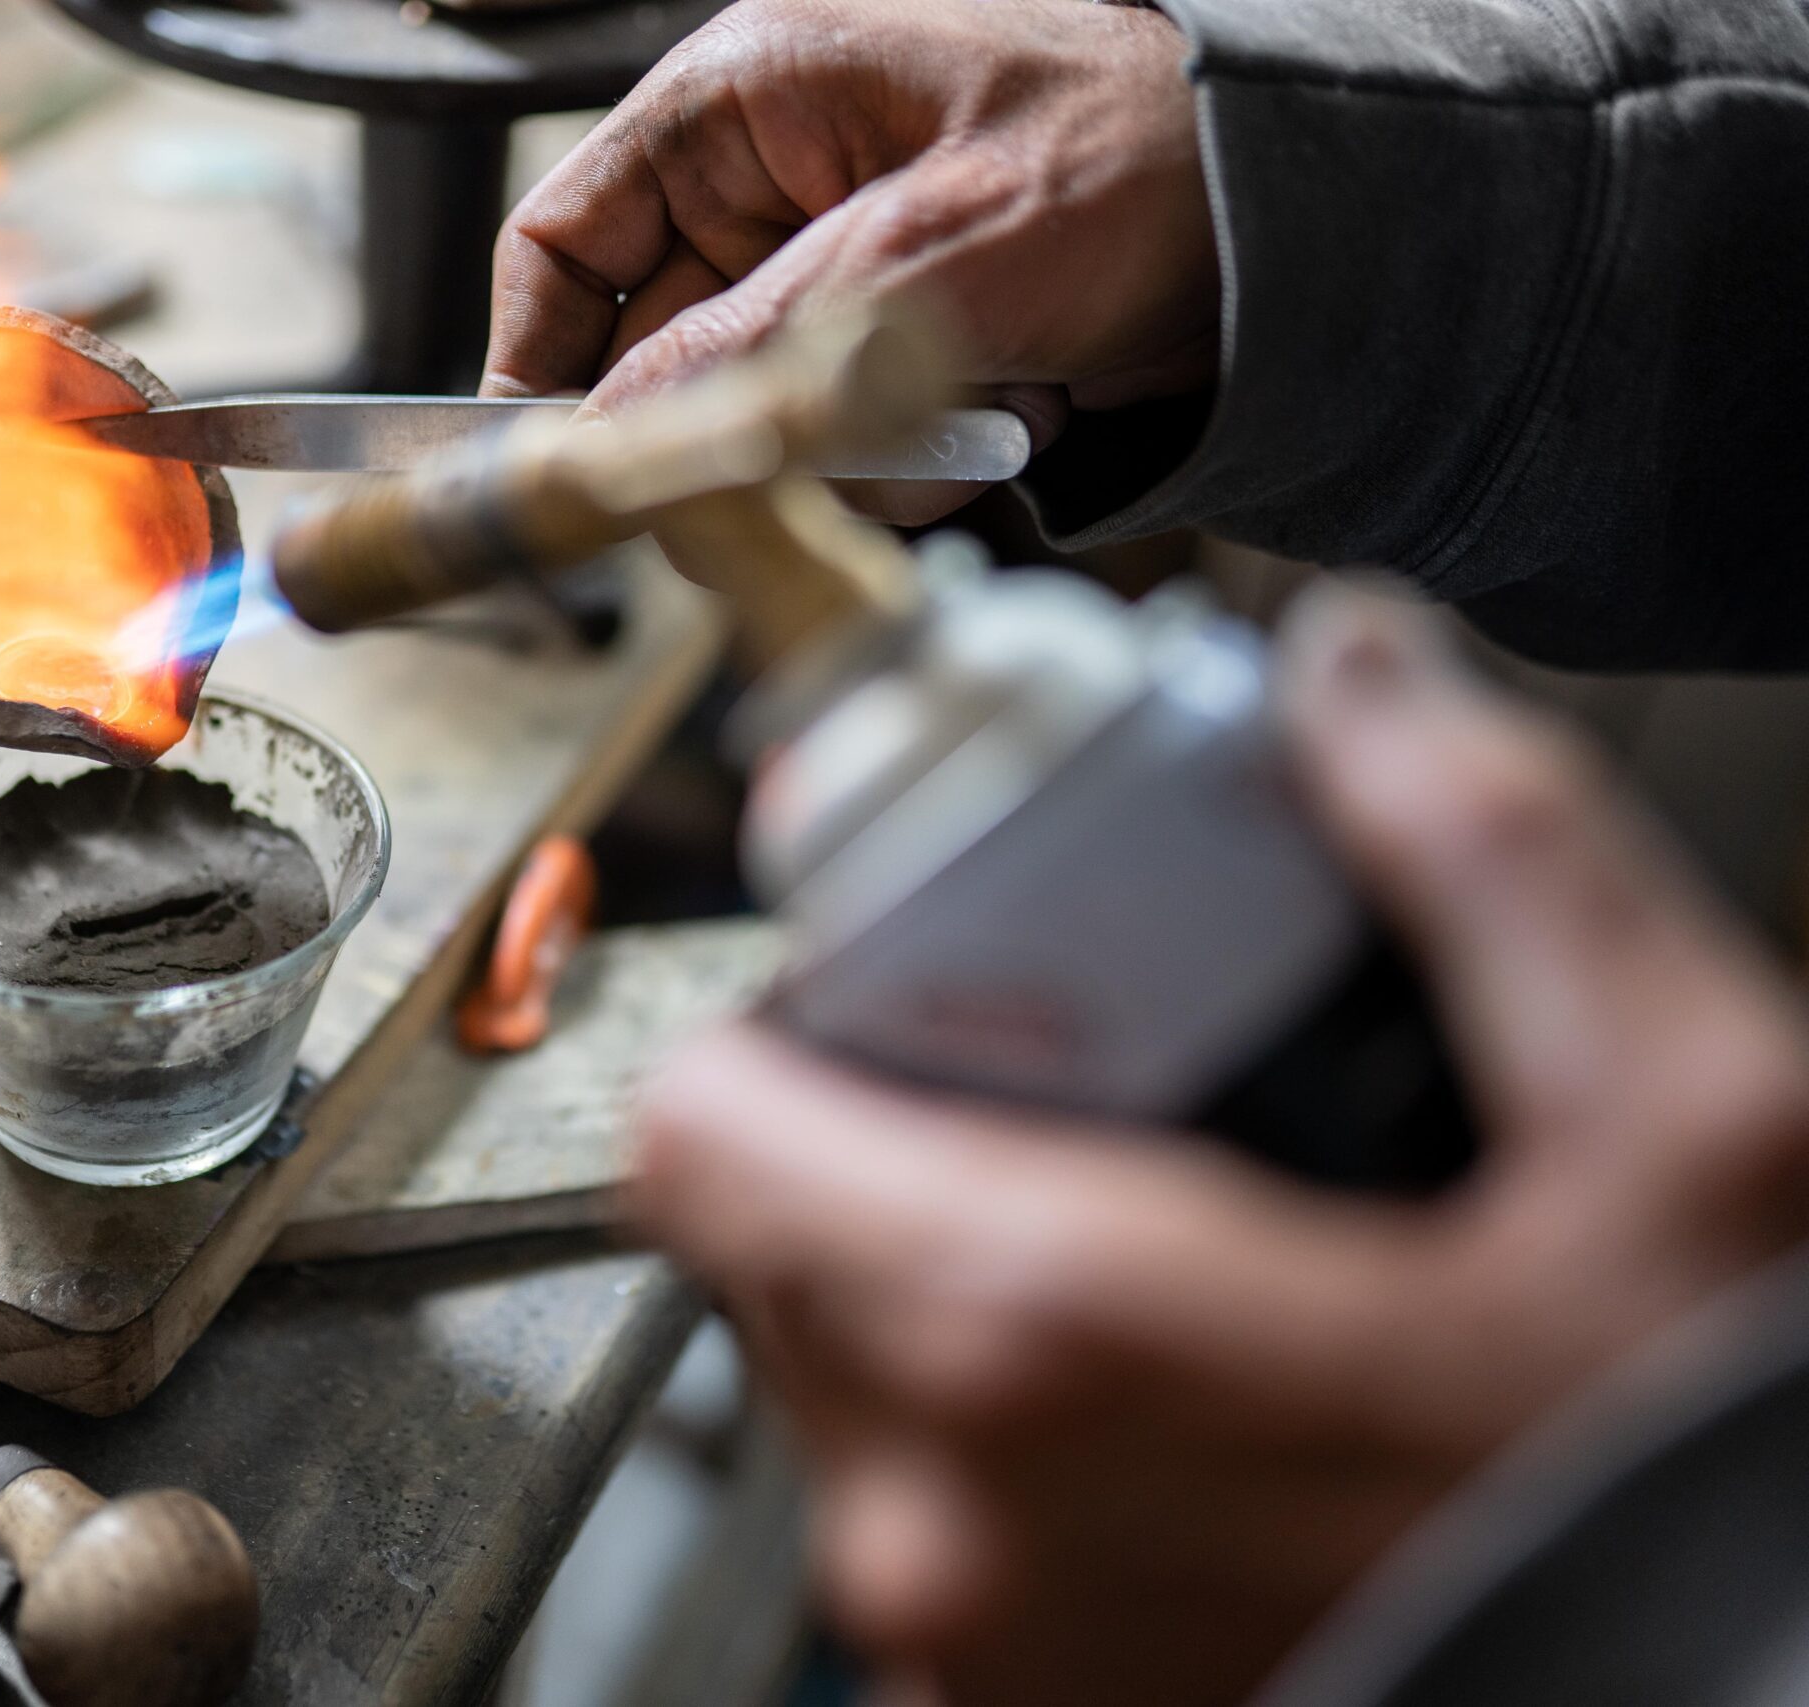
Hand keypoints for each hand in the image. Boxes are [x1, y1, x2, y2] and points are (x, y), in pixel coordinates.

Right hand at [484, 0, 1217, 519]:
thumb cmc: (1144, 160)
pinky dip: (915, 456)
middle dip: (741, 432)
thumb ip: (755, 349)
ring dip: (852, 452)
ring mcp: (836, 264)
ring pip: (752, 419)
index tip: (564, 476)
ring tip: (974, 412)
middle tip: (821, 474)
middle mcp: (772, 181)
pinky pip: (838, 440)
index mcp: (748, 100)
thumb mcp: (932, 253)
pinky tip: (1013, 411)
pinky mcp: (895, 338)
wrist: (1305, 219)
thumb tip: (618, 442)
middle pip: (658, 355)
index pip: (565, 239)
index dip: (540, 363)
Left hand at [630, 586, 1808, 1705]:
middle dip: (889, 1135)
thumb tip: (1352, 682)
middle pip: (768, 1238)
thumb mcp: (1678, 1133)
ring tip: (1149, 1231)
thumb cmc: (1698, 1507)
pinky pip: (926, 1509)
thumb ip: (1489, 858)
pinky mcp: (1009, 1706)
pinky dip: (1005, 1428)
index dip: (796, 1023)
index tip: (918, 983)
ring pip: (836, 1377)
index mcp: (1046, 1342)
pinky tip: (1183, 1385)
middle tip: (1073, 1084)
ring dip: (945, 1284)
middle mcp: (948, 1521)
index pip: (710, 1125)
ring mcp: (967, 1642)